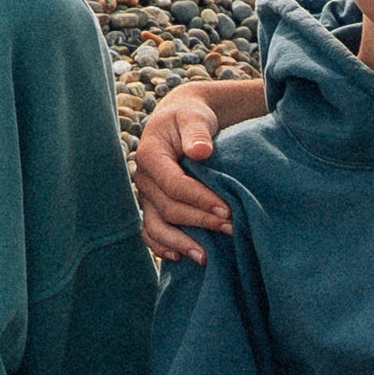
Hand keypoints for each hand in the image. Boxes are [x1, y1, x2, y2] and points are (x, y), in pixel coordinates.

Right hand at [135, 94, 229, 264]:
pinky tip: (181, 257)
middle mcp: (143, 177)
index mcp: (150, 154)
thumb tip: (200, 152)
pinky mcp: (151, 205)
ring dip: (180, 243)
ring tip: (206, 256)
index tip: (227, 209)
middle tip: (230, 227)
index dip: (200, 200)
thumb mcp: (195, 117)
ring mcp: (145, 194)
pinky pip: (150, 231)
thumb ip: (196, 132)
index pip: (174, 185)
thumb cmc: (191, 118)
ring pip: (155, 226)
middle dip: (199, 221)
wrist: (182, 121)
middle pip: (168, 208)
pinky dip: (162, 246)